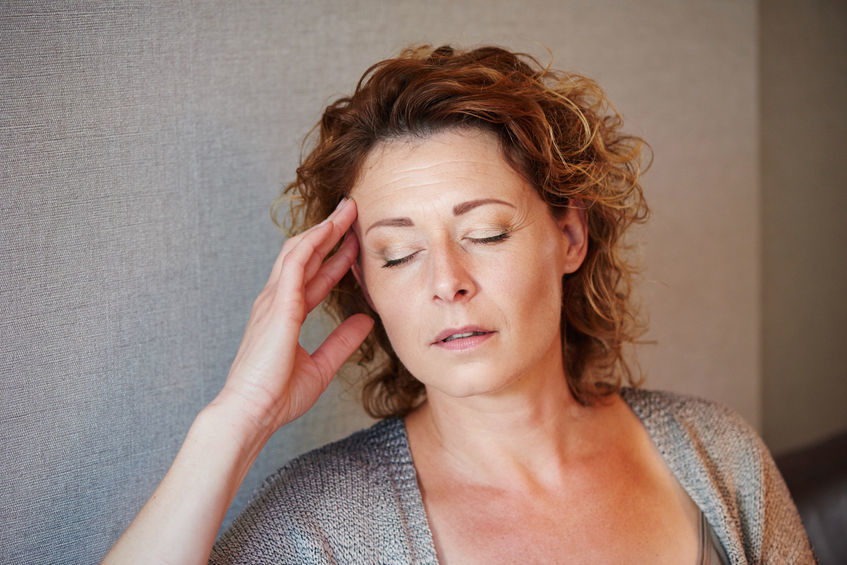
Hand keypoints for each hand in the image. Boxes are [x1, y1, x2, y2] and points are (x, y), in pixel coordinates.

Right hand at [215, 198, 372, 433]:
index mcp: (286, 314)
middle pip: (306, 255)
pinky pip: (294, 264)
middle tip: (353, 211)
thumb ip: (342, 342)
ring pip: (300, 251)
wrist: (252, 412)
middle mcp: (277, 301)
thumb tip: (365, 321)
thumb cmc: (277, 395)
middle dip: (330, 232)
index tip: (354, 243)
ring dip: (324, 228)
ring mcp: (274, 300)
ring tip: (347, 210)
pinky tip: (329, 229)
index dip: (334, 257)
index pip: (313, 276)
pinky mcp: (277, 305)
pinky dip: (312, 242)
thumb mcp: (321, 366)